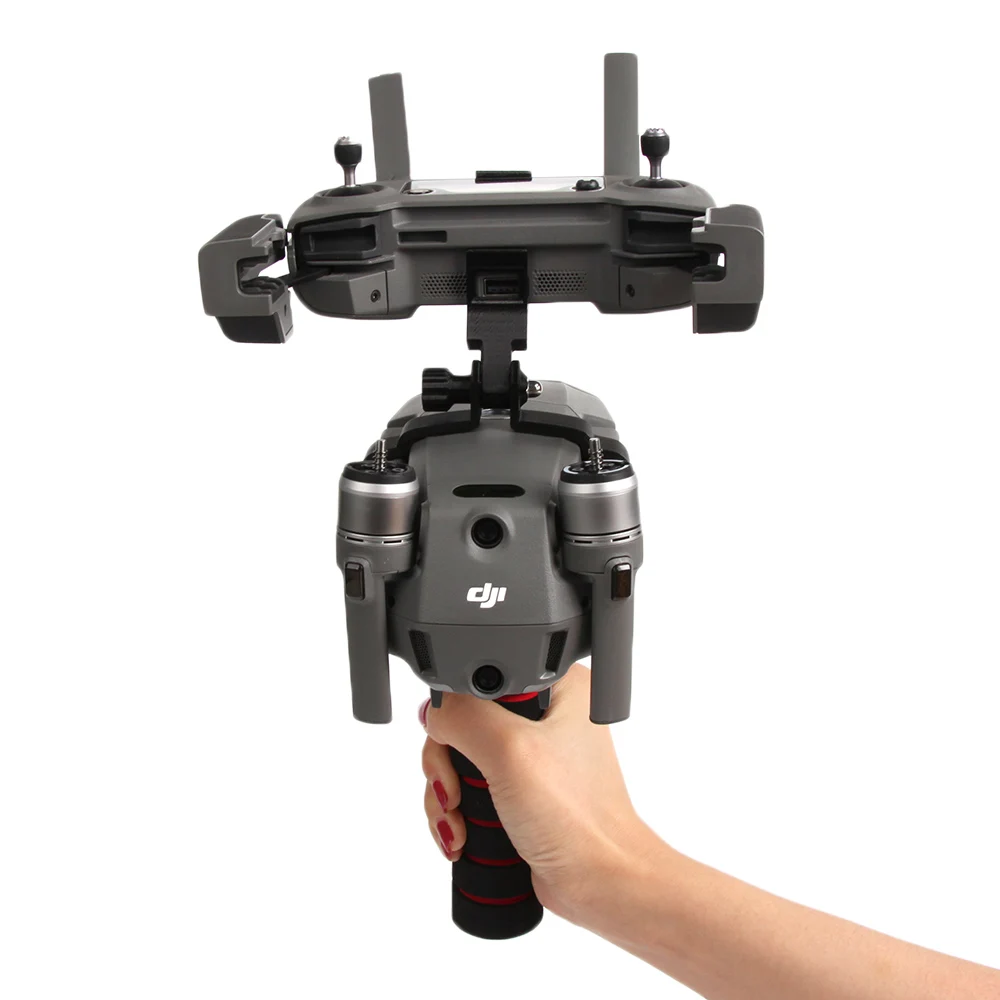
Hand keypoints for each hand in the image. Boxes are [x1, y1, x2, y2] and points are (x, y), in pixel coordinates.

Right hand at [419, 663, 657, 921]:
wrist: (600, 884)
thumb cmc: (577, 818)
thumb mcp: (510, 751)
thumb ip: (463, 717)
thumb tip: (432, 711)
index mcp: (557, 689)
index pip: (481, 679)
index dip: (458, 714)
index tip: (455, 748)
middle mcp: (545, 717)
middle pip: (462, 723)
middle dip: (446, 767)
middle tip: (454, 795)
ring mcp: (531, 757)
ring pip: (460, 761)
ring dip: (447, 798)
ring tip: (459, 826)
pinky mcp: (520, 792)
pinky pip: (469, 791)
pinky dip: (457, 815)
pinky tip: (461, 836)